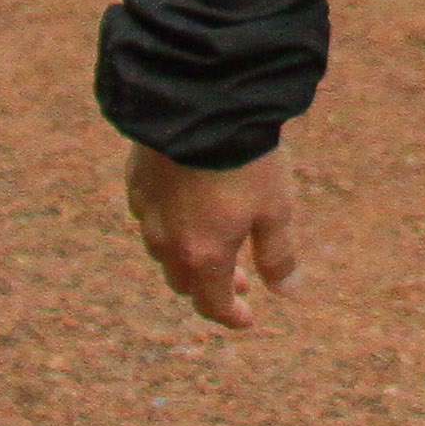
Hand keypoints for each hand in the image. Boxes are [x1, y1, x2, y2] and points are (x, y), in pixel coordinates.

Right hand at [124, 143, 298, 330]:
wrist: (201, 106)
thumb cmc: (246, 161)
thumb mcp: (275, 209)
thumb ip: (278, 255)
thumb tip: (288, 293)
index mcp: (203, 256)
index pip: (212, 303)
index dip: (231, 316)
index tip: (246, 319)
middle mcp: (167, 242)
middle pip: (184, 281)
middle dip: (211, 286)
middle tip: (239, 280)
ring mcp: (146, 212)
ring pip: (162, 250)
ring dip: (187, 256)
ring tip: (213, 244)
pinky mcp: (136, 181)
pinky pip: (149, 214)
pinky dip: (169, 221)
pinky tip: (184, 207)